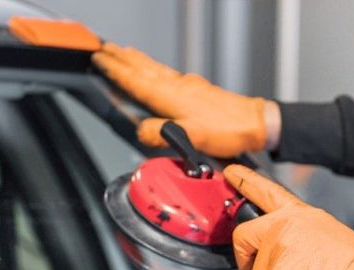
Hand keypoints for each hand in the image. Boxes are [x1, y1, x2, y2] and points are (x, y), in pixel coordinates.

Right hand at [92, 44, 280, 156]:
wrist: (255, 124)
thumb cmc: (228, 130)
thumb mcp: (191, 137)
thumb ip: (161, 134)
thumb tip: (141, 130)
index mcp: (171, 96)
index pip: (136, 80)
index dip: (115, 70)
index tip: (99, 59)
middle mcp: (178, 86)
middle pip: (143, 68)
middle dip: (122, 58)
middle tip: (104, 48)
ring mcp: (188, 85)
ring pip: (155, 68)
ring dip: (137, 60)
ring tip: (123, 52)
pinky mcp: (198, 89)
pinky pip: (168, 74)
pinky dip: (155, 68)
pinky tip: (156, 71)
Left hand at [223, 165, 353, 269]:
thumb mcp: (326, 235)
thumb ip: (298, 240)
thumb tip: (287, 261)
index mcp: (298, 215)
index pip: (266, 191)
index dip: (244, 181)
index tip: (230, 173)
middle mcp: (282, 227)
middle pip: (243, 238)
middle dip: (247, 262)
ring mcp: (276, 251)